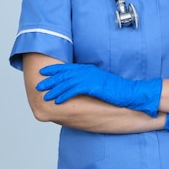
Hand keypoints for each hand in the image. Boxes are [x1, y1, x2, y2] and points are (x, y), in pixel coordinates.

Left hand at [37, 63, 161, 116]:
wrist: (129, 91)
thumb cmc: (116, 88)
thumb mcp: (100, 81)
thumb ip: (88, 80)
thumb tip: (78, 86)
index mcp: (88, 68)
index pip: (67, 67)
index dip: (54, 69)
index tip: (44, 73)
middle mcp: (87, 70)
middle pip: (64, 74)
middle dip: (50, 80)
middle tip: (39, 85)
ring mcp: (89, 77)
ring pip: (66, 82)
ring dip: (54, 89)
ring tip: (45, 95)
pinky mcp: (91, 86)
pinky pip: (73, 90)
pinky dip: (64, 95)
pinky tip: (58, 101)